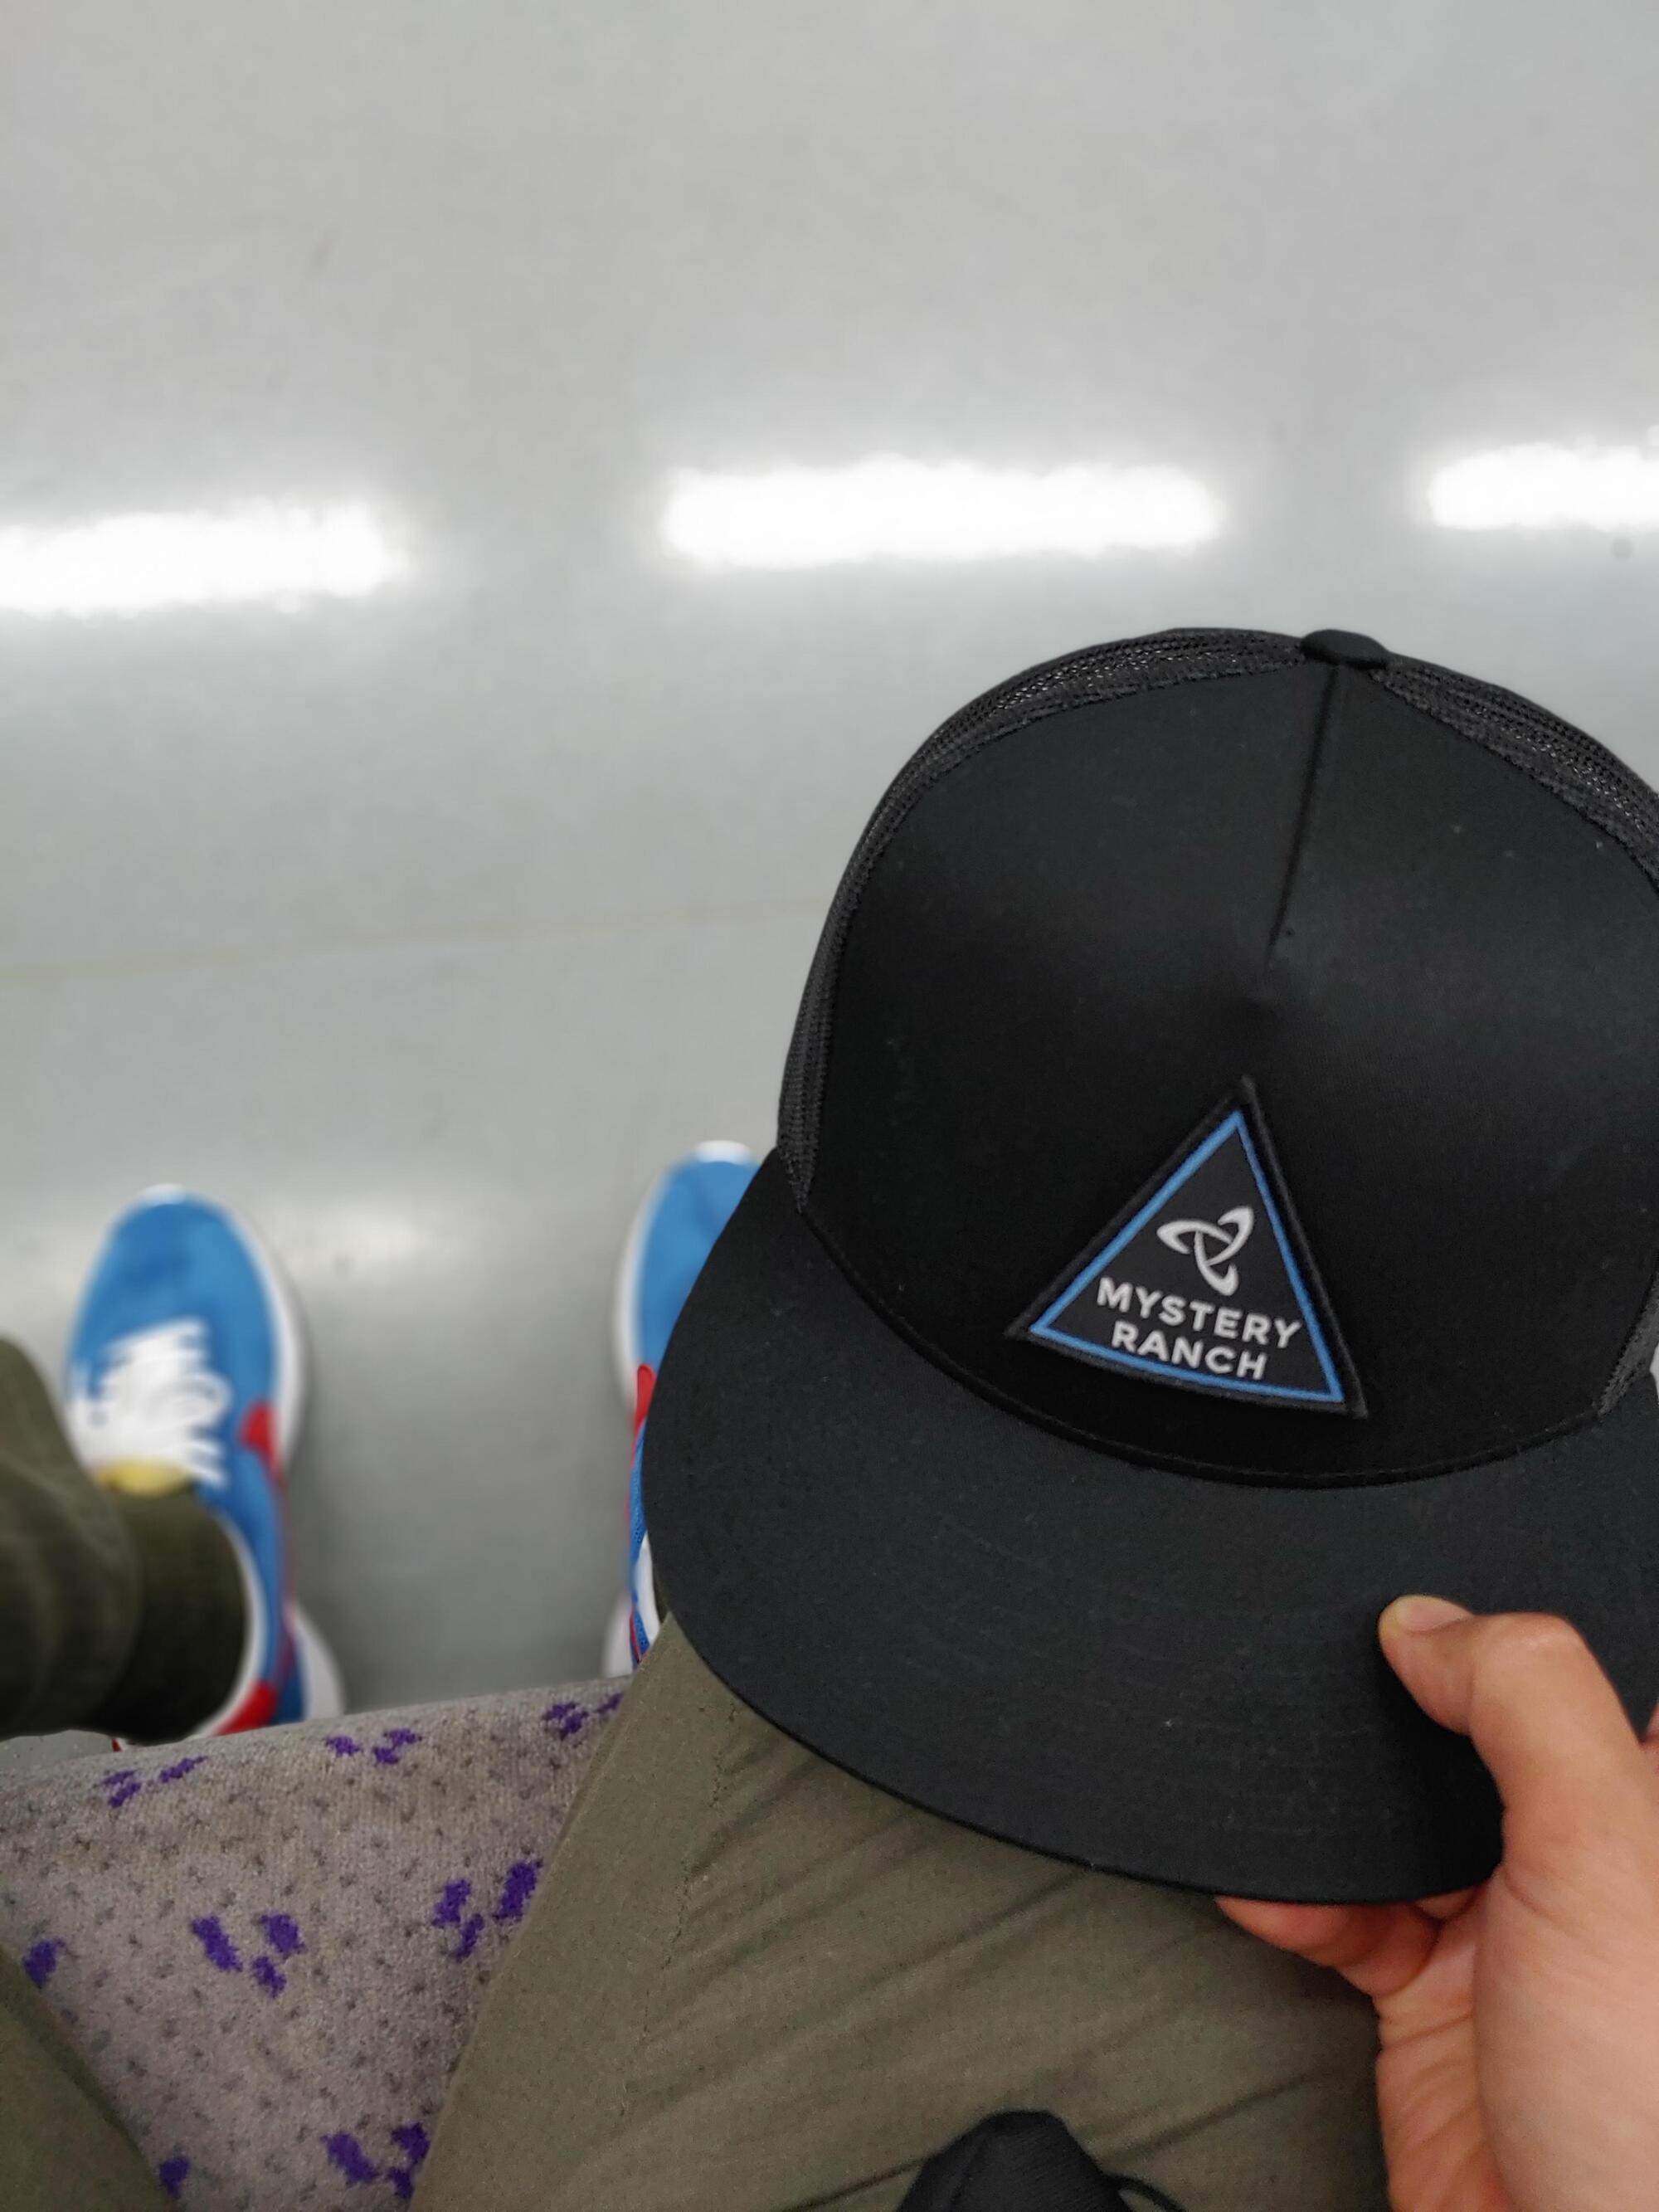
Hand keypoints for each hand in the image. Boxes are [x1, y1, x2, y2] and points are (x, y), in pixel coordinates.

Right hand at [1218, 1599, 1658, 2211]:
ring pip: (1405, 1819)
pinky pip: (1348, 1919)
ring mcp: (1520, 1935)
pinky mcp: (1442, 2007)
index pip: (1609, 1665)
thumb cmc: (1652, 2110)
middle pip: (1489, 1732)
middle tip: (1344, 1663)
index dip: (1530, 1614)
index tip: (1450, 1578)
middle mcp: (1603, 1862)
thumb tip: (1429, 1622)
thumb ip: (1526, 1702)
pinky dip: (1295, 1898)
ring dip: (1331, 1803)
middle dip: (1408, 1699)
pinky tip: (1261, 1883)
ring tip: (1277, 1771)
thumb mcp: (1609, 1853)